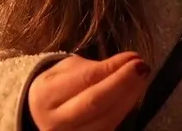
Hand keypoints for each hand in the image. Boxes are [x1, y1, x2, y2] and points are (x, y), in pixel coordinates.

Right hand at [27, 51, 151, 130]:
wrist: (38, 114)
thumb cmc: (57, 87)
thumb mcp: (69, 69)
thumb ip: (98, 67)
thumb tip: (131, 60)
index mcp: (47, 95)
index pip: (86, 80)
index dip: (113, 69)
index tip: (135, 57)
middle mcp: (55, 121)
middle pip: (96, 103)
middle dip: (123, 84)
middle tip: (142, 68)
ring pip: (106, 120)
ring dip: (129, 99)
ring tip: (142, 80)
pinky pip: (109, 129)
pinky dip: (123, 112)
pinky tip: (132, 97)